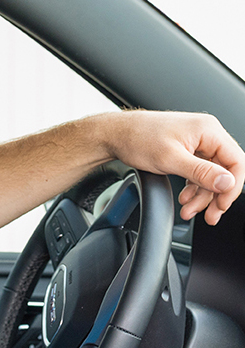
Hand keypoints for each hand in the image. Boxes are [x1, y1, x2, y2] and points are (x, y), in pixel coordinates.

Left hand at [101, 110, 244, 224]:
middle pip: (224, 171)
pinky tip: (184, 200)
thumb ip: (201, 172)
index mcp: (208, 130)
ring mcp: (195, 142)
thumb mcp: (170, 160)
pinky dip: (192, 188)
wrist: (114, 134)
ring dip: (201, 196)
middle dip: (215, 196)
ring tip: (188, 211)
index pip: (236, 161)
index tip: (221, 205)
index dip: (232, 187)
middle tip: (209, 216)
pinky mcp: (185, 150)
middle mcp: (206, 134)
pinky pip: (197, 172)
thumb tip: (227, 182)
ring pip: (209, 175)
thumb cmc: (137, 139)